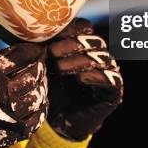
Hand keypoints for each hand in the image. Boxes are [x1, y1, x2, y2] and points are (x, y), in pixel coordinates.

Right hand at [0, 43, 47, 147]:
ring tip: (39, 82)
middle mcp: (4, 92)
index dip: (32, 49)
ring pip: (38, 94)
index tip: (37, 48)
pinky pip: (37, 118)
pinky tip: (39, 103)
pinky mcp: (14, 132)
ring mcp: (11, 114)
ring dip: (42, 86)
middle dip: (39, 66)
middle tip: (39, 64)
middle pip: (33, 73)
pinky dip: (42, 108)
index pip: (20, 55)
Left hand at [46, 18, 122, 140]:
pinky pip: (111, 79)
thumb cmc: (52, 89)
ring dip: (78, 61)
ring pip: (101, 58)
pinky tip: (79, 79)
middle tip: (50, 52)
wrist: (59, 120)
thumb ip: (44, 47)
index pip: (85, 27)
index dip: (70, 29)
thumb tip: (33, 32)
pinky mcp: (114, 91)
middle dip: (71, 45)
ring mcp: (109, 72)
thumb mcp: (45, 65)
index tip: (49, 35)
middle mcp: (100, 55)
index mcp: (85, 45)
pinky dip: (95, 76)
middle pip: (93, 40)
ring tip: (58, 68)